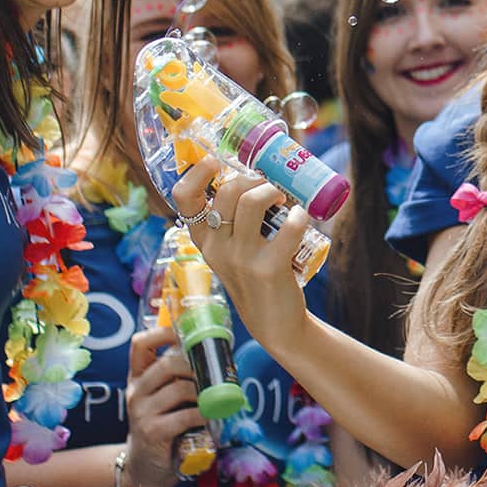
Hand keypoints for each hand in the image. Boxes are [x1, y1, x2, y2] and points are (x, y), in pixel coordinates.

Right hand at [123, 324, 203, 486]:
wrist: (145, 466)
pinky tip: (209, 417)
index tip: (187, 334)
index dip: (163, 333)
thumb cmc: (161, 425)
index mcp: (138, 377)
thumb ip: (177, 377)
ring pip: (180, 388)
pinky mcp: (152, 432)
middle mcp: (136, 391)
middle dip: (195, 366)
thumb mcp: (162, 397)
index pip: (140, 344)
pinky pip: (185, 415)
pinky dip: (203, 414)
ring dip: (203, 392)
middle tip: (211, 374)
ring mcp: (141, 412)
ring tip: (213, 398)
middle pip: (167, 364)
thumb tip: (214, 354)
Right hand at [172, 157, 314, 351]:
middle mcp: (217, 248)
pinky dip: (301, 215)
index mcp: (204, 240)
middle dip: (253, 178)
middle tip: (268, 186)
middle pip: (227, 191)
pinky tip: (302, 218)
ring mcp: (241, 259)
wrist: (275, 324)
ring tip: (283, 199)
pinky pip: (289, 225)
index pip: (183, 198)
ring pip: (253, 201)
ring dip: (273, 191)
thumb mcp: (232, 250)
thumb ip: (233, 221)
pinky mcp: (269, 268)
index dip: (196, 172)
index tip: (215, 161)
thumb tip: (255, 175)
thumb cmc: (255, 276)